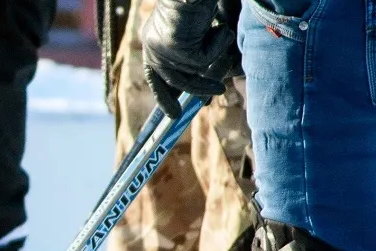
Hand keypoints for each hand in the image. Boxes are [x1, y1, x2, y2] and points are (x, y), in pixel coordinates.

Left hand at [140, 0, 237, 116]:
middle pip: (171, 80)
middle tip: (217, 95)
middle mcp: (152, 45)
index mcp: (152, 40)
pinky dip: (218, 45)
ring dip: (212, 63)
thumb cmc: (202, 3)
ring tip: (223, 56)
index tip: (173, 115)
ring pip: (192, 71)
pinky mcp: (173, 48)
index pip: (155, 75)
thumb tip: (201, 86)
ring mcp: (161, 49)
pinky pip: (203, 61)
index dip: (164, 95)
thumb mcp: (195, 32)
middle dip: (195, 91)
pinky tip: (219, 28)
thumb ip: (193, 54)